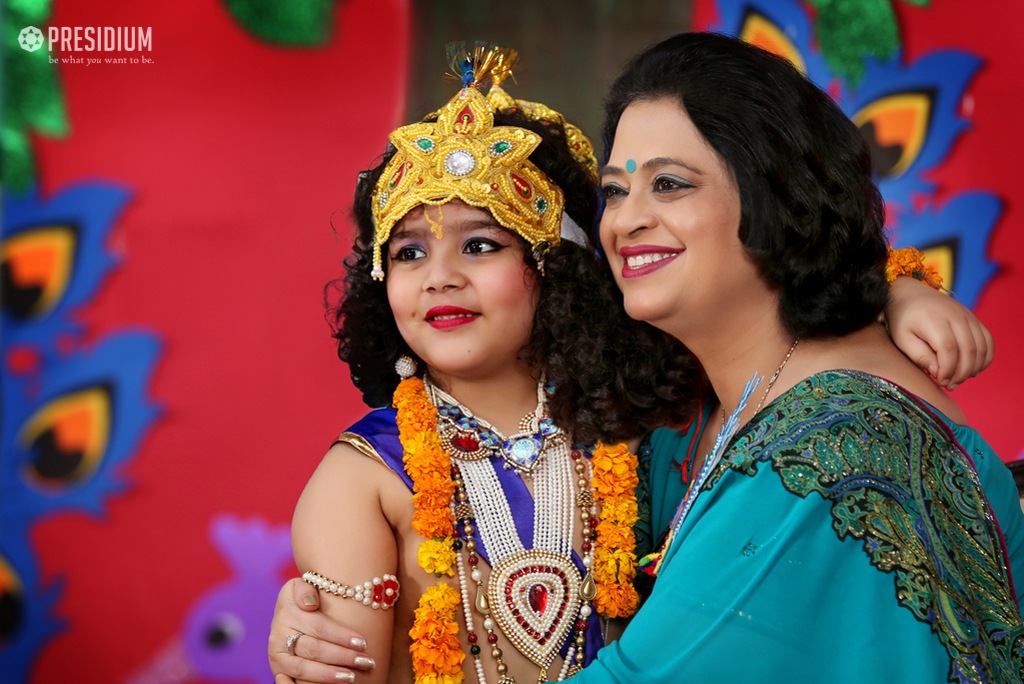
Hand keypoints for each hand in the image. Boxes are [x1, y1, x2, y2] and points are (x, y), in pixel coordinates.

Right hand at [269, 578, 375, 682]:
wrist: (287, 613)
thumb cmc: (303, 599)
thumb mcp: (300, 585)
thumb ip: (305, 589)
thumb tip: (309, 605)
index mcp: (287, 614)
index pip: (319, 627)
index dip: (341, 636)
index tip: (363, 642)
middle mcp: (279, 638)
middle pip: (314, 650)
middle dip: (342, 657)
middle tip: (366, 662)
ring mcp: (277, 657)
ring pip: (303, 669)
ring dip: (328, 675)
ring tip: (351, 677)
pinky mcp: (278, 671)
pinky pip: (289, 683)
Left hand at [886, 276, 993, 390]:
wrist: (910, 294)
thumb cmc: (903, 319)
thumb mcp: (902, 339)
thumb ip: (919, 356)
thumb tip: (938, 373)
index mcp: (935, 320)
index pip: (949, 350)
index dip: (948, 370)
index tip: (941, 382)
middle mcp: (956, 316)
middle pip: (969, 350)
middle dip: (961, 373)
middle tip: (950, 386)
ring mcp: (968, 316)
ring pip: (982, 347)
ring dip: (974, 368)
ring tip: (959, 379)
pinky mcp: (974, 319)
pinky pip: (988, 341)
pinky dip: (985, 358)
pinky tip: (972, 369)